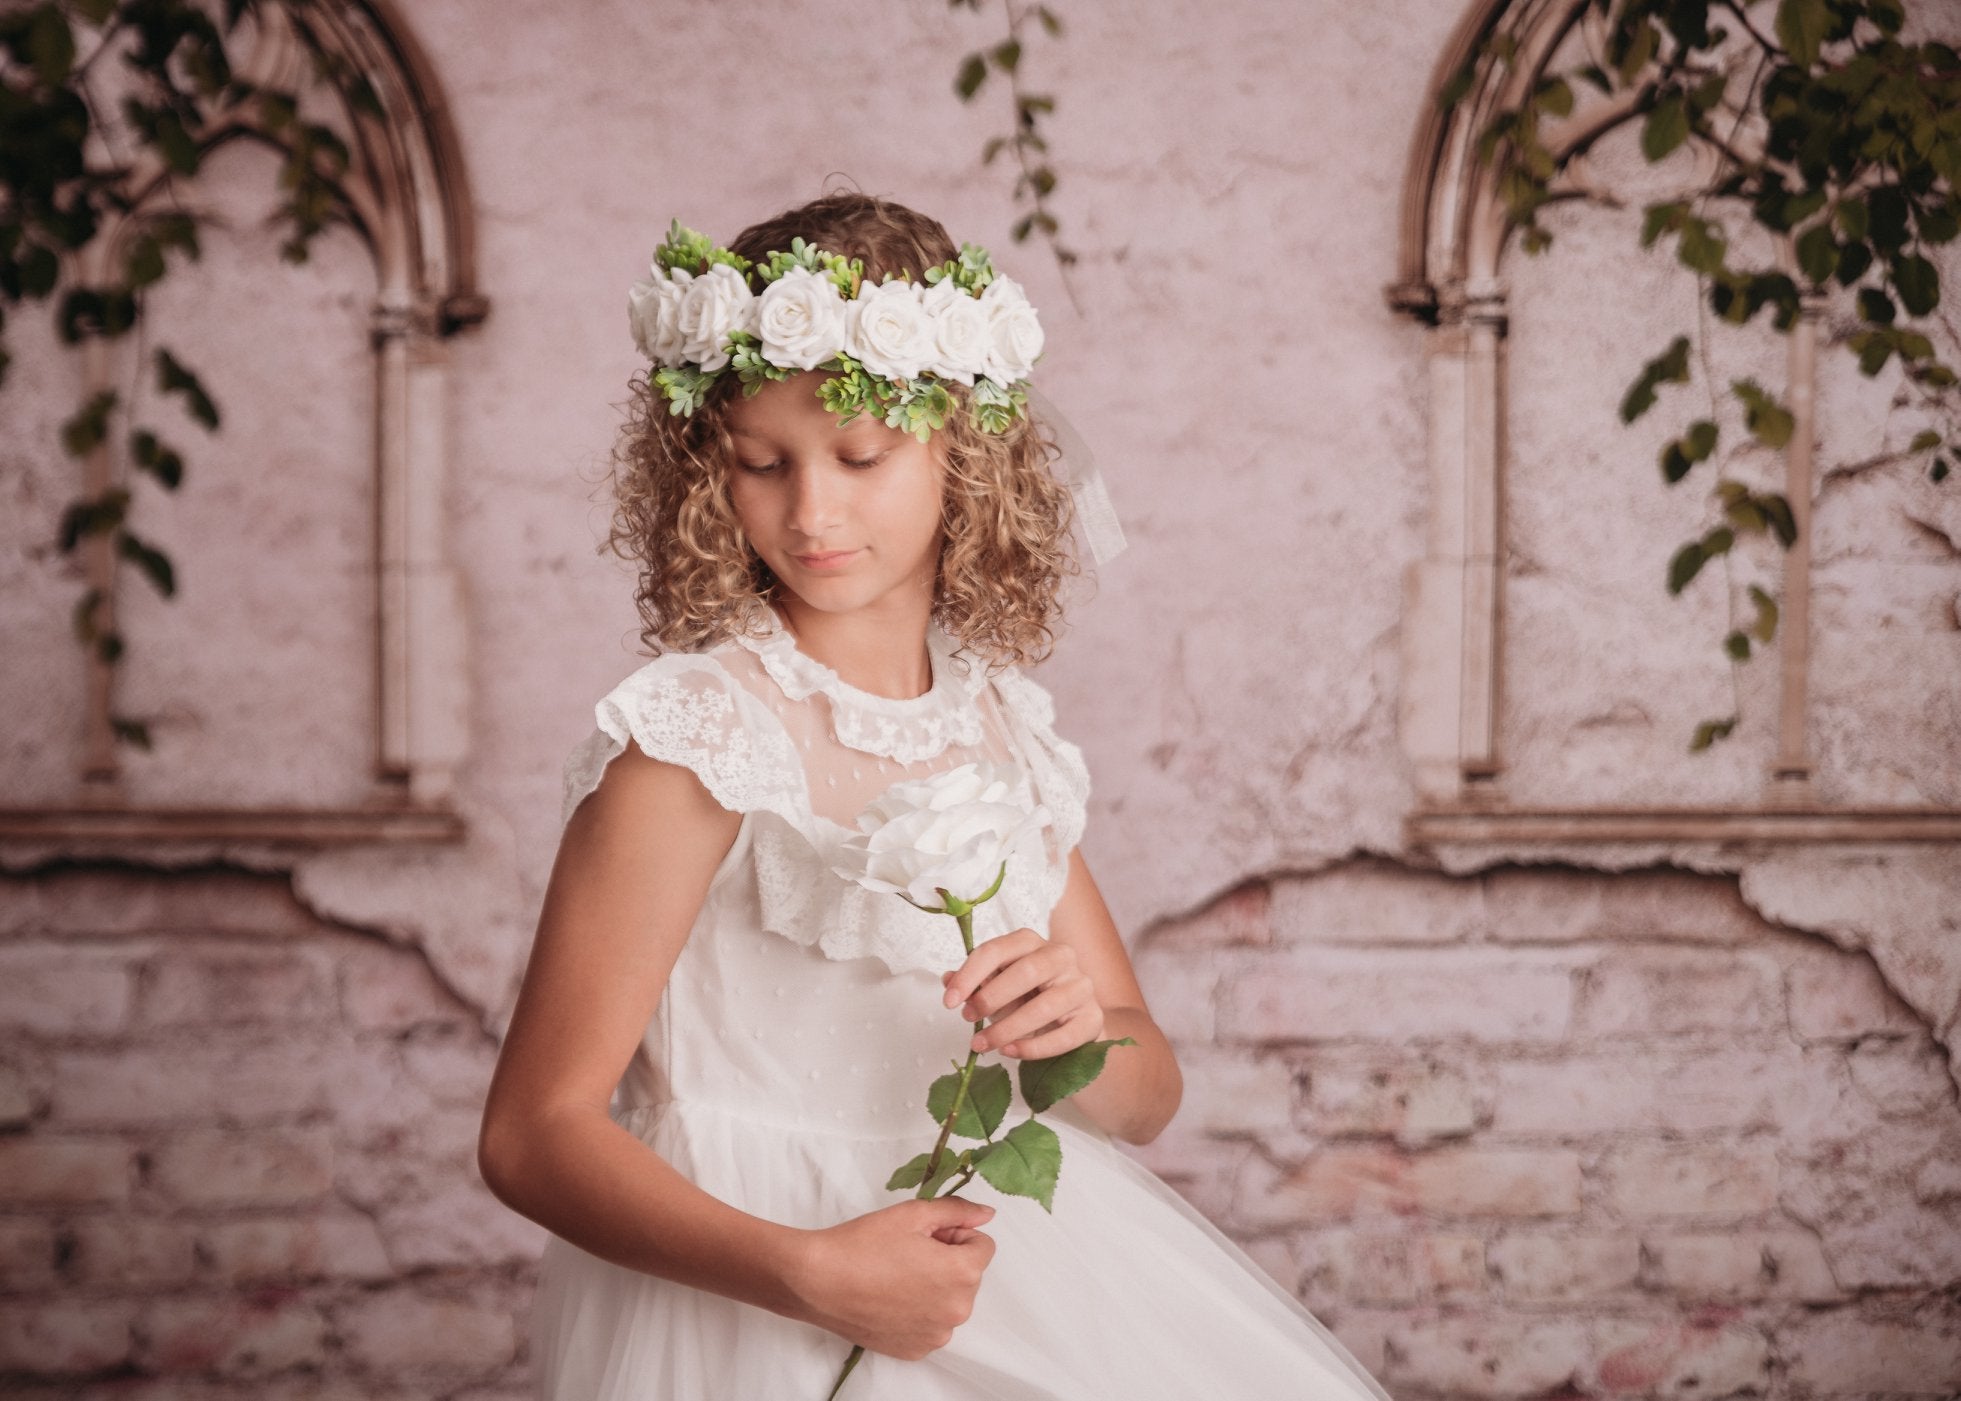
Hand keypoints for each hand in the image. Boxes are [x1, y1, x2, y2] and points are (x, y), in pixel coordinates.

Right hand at [788, 1196, 997, 1359]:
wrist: (818, 1281)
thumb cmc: (863, 1244)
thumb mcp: (914, 1214)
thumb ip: (957, 1212)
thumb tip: (987, 1214)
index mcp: (962, 1273)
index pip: (982, 1245)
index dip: (954, 1233)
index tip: (926, 1235)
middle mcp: (957, 1310)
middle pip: (968, 1275)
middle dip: (946, 1260)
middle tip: (907, 1252)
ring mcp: (936, 1334)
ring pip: (949, 1300)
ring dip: (934, 1286)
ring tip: (895, 1275)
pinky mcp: (916, 1349)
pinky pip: (930, 1324)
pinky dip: (918, 1311)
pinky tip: (889, 1297)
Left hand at [941, 929, 1105, 1059]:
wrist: (1070, 1021)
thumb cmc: (1029, 998)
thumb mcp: (999, 987)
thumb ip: (976, 982)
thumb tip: (948, 980)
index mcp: (1032, 943)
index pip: (997, 950)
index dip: (970, 974)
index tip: (950, 1000)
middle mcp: (1061, 957)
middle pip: (1026, 971)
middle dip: (991, 997)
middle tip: (968, 1019)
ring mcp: (1081, 986)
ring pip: (1045, 1006)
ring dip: (1007, 1028)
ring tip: (982, 1044)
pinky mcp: (1092, 1018)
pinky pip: (1065, 1035)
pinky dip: (1033, 1047)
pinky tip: (1010, 1051)